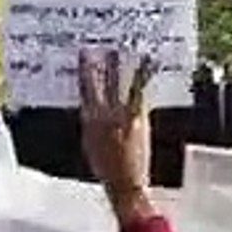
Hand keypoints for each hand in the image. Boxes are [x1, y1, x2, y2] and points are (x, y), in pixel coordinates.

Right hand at [78, 49, 154, 222]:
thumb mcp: (92, 147)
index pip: (83, 91)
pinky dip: (143, 79)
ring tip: (122, 51)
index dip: (83, 72)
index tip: (83, 56)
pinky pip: (139, 94)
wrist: (123, 184)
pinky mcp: (136, 119)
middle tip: (98, 47)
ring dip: (118, 67)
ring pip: (117, 86)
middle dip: (98, 66)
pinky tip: (148, 66)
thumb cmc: (109, 171)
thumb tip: (90, 113)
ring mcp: (119, 116)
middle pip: (98, 84)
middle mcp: (101, 115)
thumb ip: (92, 128)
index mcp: (88, 122)